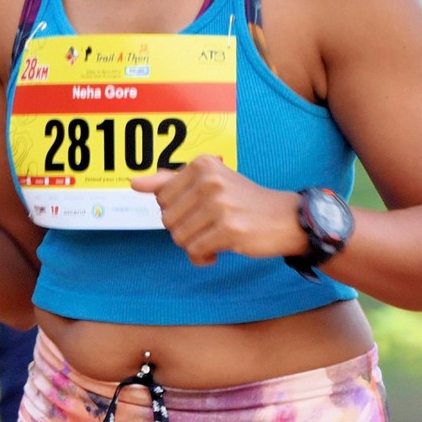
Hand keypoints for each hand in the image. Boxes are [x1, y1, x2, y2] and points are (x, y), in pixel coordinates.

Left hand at [129, 158, 303, 267]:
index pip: (162, 198)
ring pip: (179, 237)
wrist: (287, 219)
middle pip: (167, 219)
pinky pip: (195, 251)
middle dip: (184, 231)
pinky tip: (218, 252)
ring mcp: (220, 204)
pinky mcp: (229, 229)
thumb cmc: (244, 202)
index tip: (199, 211)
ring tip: (214, 239)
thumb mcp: (210, 183)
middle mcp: (210, 180)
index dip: (178, 212)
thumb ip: (171, 182)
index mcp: (203, 164)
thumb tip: (134, 183)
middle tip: (208, 228)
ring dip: (194, 246)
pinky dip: (203, 257)